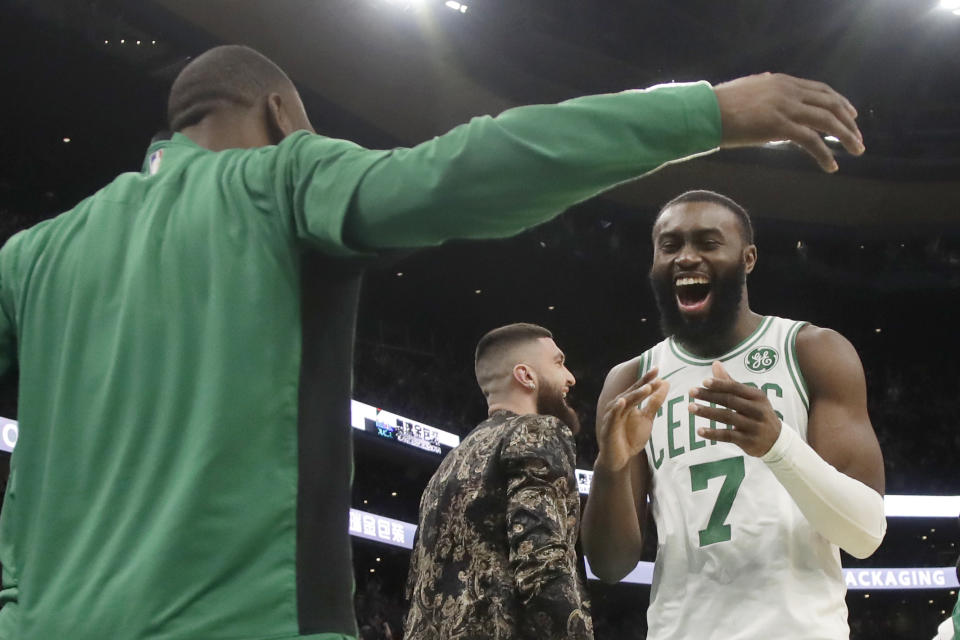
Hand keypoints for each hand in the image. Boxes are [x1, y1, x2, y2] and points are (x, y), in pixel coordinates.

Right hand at [595, 368, 669, 472]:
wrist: (620, 459)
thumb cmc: (630, 437)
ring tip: (646, 387)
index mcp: (627, 403)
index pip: (638, 388)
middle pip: (631, 392)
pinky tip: (622, 401)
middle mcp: (617, 406)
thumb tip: (665, 383)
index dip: (647, 378)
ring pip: (624, 402)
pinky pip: (612, 417)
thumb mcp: (647, 419)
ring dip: (634, 394)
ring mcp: (612, 417)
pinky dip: (616, 408)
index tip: (658, 368)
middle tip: (655, 374)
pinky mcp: (608, 428)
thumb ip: (654, 403)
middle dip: (643, 383)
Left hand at [688, 361, 781, 456]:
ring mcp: (753, 426)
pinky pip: (728, 436)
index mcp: (757, 396)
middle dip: (709, 396)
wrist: (777, 441)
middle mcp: (757, 410)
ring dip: (708, 412)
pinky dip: (713, 433)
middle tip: (691, 391)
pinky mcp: (748, 441)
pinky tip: (699, 431)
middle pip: (730, 401)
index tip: (703, 382)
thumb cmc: (757, 413)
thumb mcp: (750, 398)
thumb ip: (731, 382)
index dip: (720, 384)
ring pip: (728, 417)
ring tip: (691, 408)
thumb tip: (715, 363)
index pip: (736, 388)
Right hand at [713, 72, 864, 172]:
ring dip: (846, 136)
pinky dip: (825, 154)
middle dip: (848, 121)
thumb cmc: (719, 107)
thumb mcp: (749, 93)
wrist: (705, 112)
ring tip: (857, 150)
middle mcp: (789, 91)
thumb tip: (772, 103)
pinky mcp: (780, 126)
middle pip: (830, 104)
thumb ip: (766, 95)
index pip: (821, 90)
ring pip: (827, 121)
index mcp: (782, 82)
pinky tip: (831, 165)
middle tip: (858, 137)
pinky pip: (811, 141)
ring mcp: (786, 108)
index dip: (839, 102)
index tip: (851, 115)